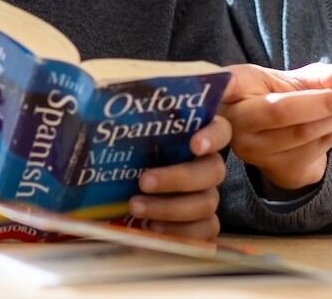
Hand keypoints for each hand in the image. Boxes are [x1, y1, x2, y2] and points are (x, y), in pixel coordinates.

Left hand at [127, 117, 230, 239]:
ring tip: (136, 207)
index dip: (212, 137)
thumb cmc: (135, 160)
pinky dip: (178, 231)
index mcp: (199, 139)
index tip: (194, 144)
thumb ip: (134, 122)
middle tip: (144, 181)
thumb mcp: (133, 139)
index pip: (221, 131)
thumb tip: (110, 99)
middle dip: (177, 178)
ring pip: (206, 203)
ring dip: (169, 207)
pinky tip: (153, 226)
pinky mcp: (205, 224)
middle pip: (213, 171)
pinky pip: (204, 231)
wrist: (130, 196)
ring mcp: (209, 196)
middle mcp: (209, 167)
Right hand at [222, 63, 331, 192]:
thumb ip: (318, 76)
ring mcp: (255, 152)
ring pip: (303, 134)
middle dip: (327, 102)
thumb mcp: (288, 79)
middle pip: (283, 113)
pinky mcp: (277, 169)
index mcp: (232, 92)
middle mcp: (236, 125)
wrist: (266, 136)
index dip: (262, 82)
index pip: (238, 83)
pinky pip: (316, 149)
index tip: (301, 80)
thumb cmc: (272, 98)